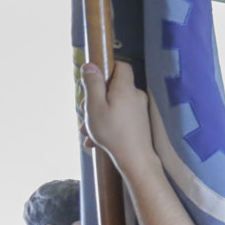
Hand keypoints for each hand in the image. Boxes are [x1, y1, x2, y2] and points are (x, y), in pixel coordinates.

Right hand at [80, 61, 159, 175]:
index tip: (93, 80)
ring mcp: (139, 109)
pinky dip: (107, 125)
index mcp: (126, 88)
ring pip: (113, 105)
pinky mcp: (140, 121)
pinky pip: (120, 117)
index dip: (106, 69)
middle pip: (113, 87)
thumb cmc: (112, 132)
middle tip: (84, 112)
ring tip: (87, 132)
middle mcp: (136, 95)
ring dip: (98, 116)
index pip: (121, 66)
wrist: (135, 158)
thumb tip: (90, 65)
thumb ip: (93, 84)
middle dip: (95, 98)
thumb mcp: (95, 106)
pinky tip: (95, 140)